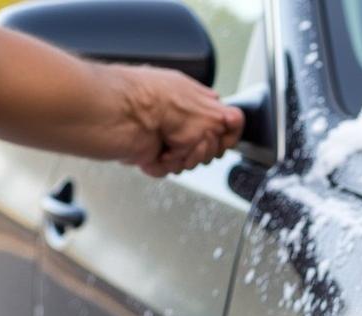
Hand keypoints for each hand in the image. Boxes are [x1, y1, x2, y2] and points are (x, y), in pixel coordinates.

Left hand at [115, 65, 243, 176]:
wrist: (125, 113)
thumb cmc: (158, 100)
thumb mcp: (207, 106)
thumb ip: (228, 117)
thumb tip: (236, 121)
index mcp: (194, 102)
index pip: (224, 127)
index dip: (224, 138)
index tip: (218, 135)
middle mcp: (181, 121)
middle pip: (210, 152)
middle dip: (203, 150)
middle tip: (192, 138)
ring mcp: (166, 139)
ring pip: (191, 164)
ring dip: (184, 157)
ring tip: (171, 143)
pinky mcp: (152, 155)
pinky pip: (171, 171)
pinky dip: (166, 163)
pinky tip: (158, 151)